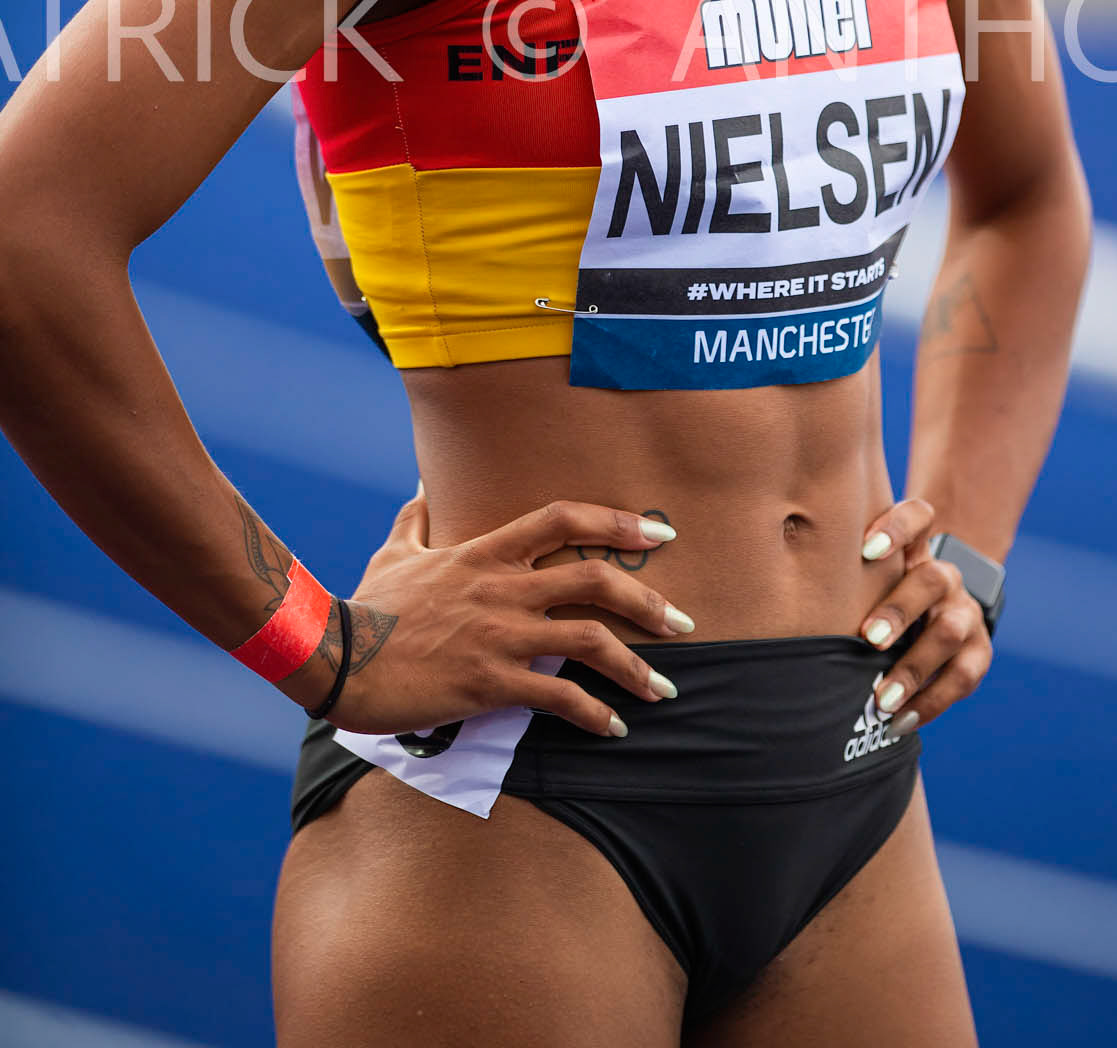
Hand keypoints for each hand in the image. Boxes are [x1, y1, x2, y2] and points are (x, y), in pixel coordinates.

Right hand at [320, 490, 695, 738]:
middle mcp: (502, 588)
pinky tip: (614, 727)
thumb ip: (419, 518)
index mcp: (485, 551)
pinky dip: (594, 713)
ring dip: (635, 666)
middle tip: (683, 621)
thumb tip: (425, 487)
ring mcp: (498, 635)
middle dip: (648, 600)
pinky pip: (557, 697)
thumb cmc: (367, 606)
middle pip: (594, 579)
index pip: (563, 519)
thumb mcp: (397, 551)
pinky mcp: (489, 683)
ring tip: (664, 689)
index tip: (659, 531)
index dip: (616, 521)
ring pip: (588, 641)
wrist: (336, 657)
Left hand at [859, 496, 991, 734]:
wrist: (939, 619)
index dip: (897, 527)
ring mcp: (965, 612)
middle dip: (898, 611)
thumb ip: (844, 581)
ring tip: (882, 698)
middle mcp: (944, 577)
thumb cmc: (880, 601)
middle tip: (868, 638)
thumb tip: (784, 606)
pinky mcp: (980, 651)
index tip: (864, 549)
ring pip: (949, 631)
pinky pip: (962, 677)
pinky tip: (900, 720)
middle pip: (931, 579)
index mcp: (915, 551)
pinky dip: (930, 702)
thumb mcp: (870, 583)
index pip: (919, 517)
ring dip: (913, 667)